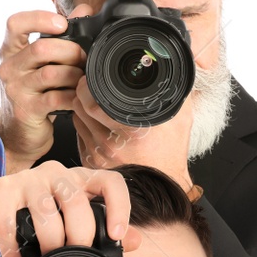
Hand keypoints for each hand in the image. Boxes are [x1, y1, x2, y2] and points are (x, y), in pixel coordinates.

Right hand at [0, 6, 90, 170]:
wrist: (17, 133)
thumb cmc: (33, 93)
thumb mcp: (40, 63)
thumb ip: (60, 36)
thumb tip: (83, 9)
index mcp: (10, 51)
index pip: (15, 24)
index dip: (39, 18)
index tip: (62, 23)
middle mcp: (8, 68)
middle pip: (41, 48)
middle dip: (71, 51)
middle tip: (84, 58)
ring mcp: (15, 90)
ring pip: (52, 73)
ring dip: (75, 75)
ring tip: (82, 79)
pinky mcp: (27, 110)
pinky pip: (57, 97)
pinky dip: (74, 96)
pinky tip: (79, 96)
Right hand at [0, 163, 137, 256]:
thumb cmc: (29, 218)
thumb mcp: (67, 222)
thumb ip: (100, 230)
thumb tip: (136, 241)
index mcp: (78, 179)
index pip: (109, 181)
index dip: (119, 206)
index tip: (116, 235)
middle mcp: (55, 173)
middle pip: (76, 200)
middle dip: (79, 236)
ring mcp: (26, 179)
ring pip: (45, 211)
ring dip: (47, 243)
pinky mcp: (1, 190)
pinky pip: (10, 224)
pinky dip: (14, 252)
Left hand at [70, 72, 194, 191]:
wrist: (164, 184)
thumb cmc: (170, 153)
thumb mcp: (178, 118)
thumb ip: (173, 94)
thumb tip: (171, 72)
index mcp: (131, 130)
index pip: (92, 101)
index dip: (87, 85)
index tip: (91, 78)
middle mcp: (111, 143)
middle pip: (80, 108)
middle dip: (82, 94)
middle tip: (89, 86)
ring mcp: (99, 155)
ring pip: (77, 120)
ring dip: (82, 109)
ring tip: (96, 105)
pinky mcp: (91, 163)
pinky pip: (79, 136)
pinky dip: (84, 126)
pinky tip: (96, 123)